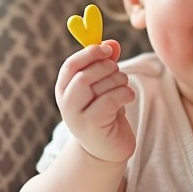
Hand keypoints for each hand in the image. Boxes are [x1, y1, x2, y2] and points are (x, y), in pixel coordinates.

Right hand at [55, 39, 135, 162]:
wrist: (105, 148)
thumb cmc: (104, 113)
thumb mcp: (103, 85)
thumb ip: (105, 63)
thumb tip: (112, 42)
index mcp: (64, 88)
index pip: (71, 65)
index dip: (90, 53)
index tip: (108, 49)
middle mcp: (66, 102)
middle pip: (83, 75)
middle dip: (107, 68)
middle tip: (118, 71)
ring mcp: (77, 116)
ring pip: (98, 86)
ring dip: (118, 80)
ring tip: (124, 86)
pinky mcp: (92, 126)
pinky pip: (110, 99)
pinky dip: (124, 93)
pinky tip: (128, 96)